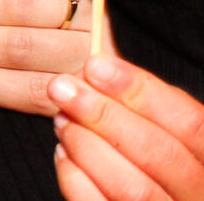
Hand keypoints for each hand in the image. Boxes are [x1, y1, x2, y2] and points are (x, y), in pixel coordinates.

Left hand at [53, 54, 203, 199]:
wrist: (151, 196)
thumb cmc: (159, 157)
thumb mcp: (169, 129)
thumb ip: (148, 107)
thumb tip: (98, 70)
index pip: (191, 123)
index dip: (143, 91)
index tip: (95, 66)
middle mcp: (200, 194)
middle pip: (158, 154)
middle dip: (104, 115)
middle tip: (63, 88)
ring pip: (132, 187)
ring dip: (87, 144)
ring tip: (62, 119)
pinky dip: (76, 177)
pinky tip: (65, 153)